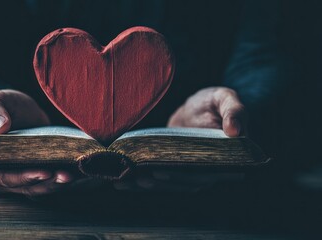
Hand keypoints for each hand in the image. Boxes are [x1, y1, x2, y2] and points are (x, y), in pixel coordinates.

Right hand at [0, 89, 93, 197]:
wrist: (20, 112)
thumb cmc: (3, 107)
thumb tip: (0, 126)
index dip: (18, 177)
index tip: (40, 172)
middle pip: (21, 186)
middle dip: (44, 182)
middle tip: (64, 175)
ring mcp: (17, 179)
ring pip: (36, 188)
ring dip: (55, 184)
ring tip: (72, 175)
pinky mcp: (34, 177)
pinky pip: (47, 184)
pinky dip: (61, 180)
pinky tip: (77, 173)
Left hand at [114, 87, 246, 191]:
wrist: (195, 109)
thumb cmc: (213, 103)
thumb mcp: (226, 99)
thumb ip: (235, 111)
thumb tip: (236, 131)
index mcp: (227, 158)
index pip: (207, 173)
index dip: (186, 176)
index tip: (163, 173)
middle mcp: (209, 171)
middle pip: (186, 182)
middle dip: (163, 182)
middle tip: (143, 176)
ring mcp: (190, 173)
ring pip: (171, 185)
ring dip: (150, 186)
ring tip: (130, 181)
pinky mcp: (175, 171)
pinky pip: (161, 181)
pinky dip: (143, 184)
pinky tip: (124, 183)